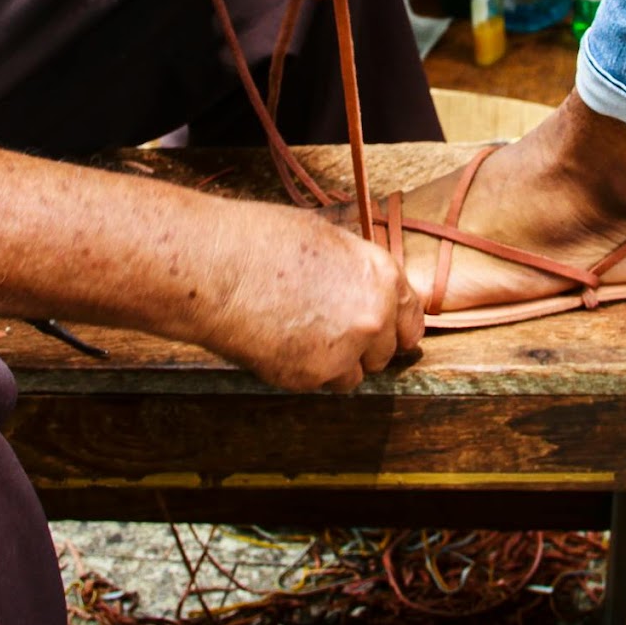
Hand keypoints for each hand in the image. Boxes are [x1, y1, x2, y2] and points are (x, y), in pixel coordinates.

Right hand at [184, 201, 423, 390]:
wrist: (213, 267)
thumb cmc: (258, 240)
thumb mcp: (324, 238)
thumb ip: (354, 271)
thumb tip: (361, 288)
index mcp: (381, 276)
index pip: (412, 317)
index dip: (398, 327)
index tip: (388, 335)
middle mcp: (372, 317)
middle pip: (384, 352)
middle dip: (362, 348)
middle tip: (328, 333)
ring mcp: (343, 351)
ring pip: (352, 376)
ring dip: (333, 364)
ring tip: (297, 336)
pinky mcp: (309, 377)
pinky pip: (317, 385)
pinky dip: (302, 372)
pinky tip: (276, 343)